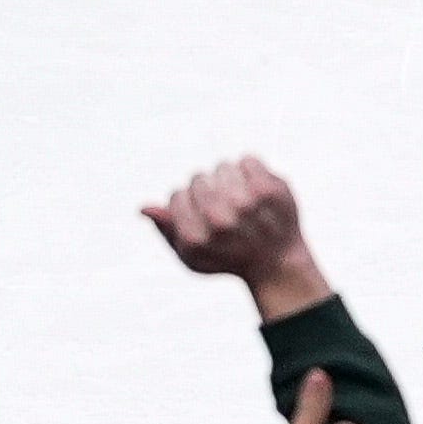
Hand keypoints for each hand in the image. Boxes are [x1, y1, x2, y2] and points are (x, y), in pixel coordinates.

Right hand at [142, 157, 332, 322]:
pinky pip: (248, 160)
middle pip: (198, 178)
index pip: (177, 195)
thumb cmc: (228, 258)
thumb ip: (167, 231)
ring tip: (243, 203)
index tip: (205, 220)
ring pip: (222, 166)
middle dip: (209, 191)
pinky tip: (257, 194)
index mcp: (196, 238)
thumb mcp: (192, 256)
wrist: (277, 263)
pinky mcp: (269, 190)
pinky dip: (252, 172)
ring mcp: (246, 204)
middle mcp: (219, 221)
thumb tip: (145, 208)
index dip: (189, 205)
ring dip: (230, 180)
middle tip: (226, 212)